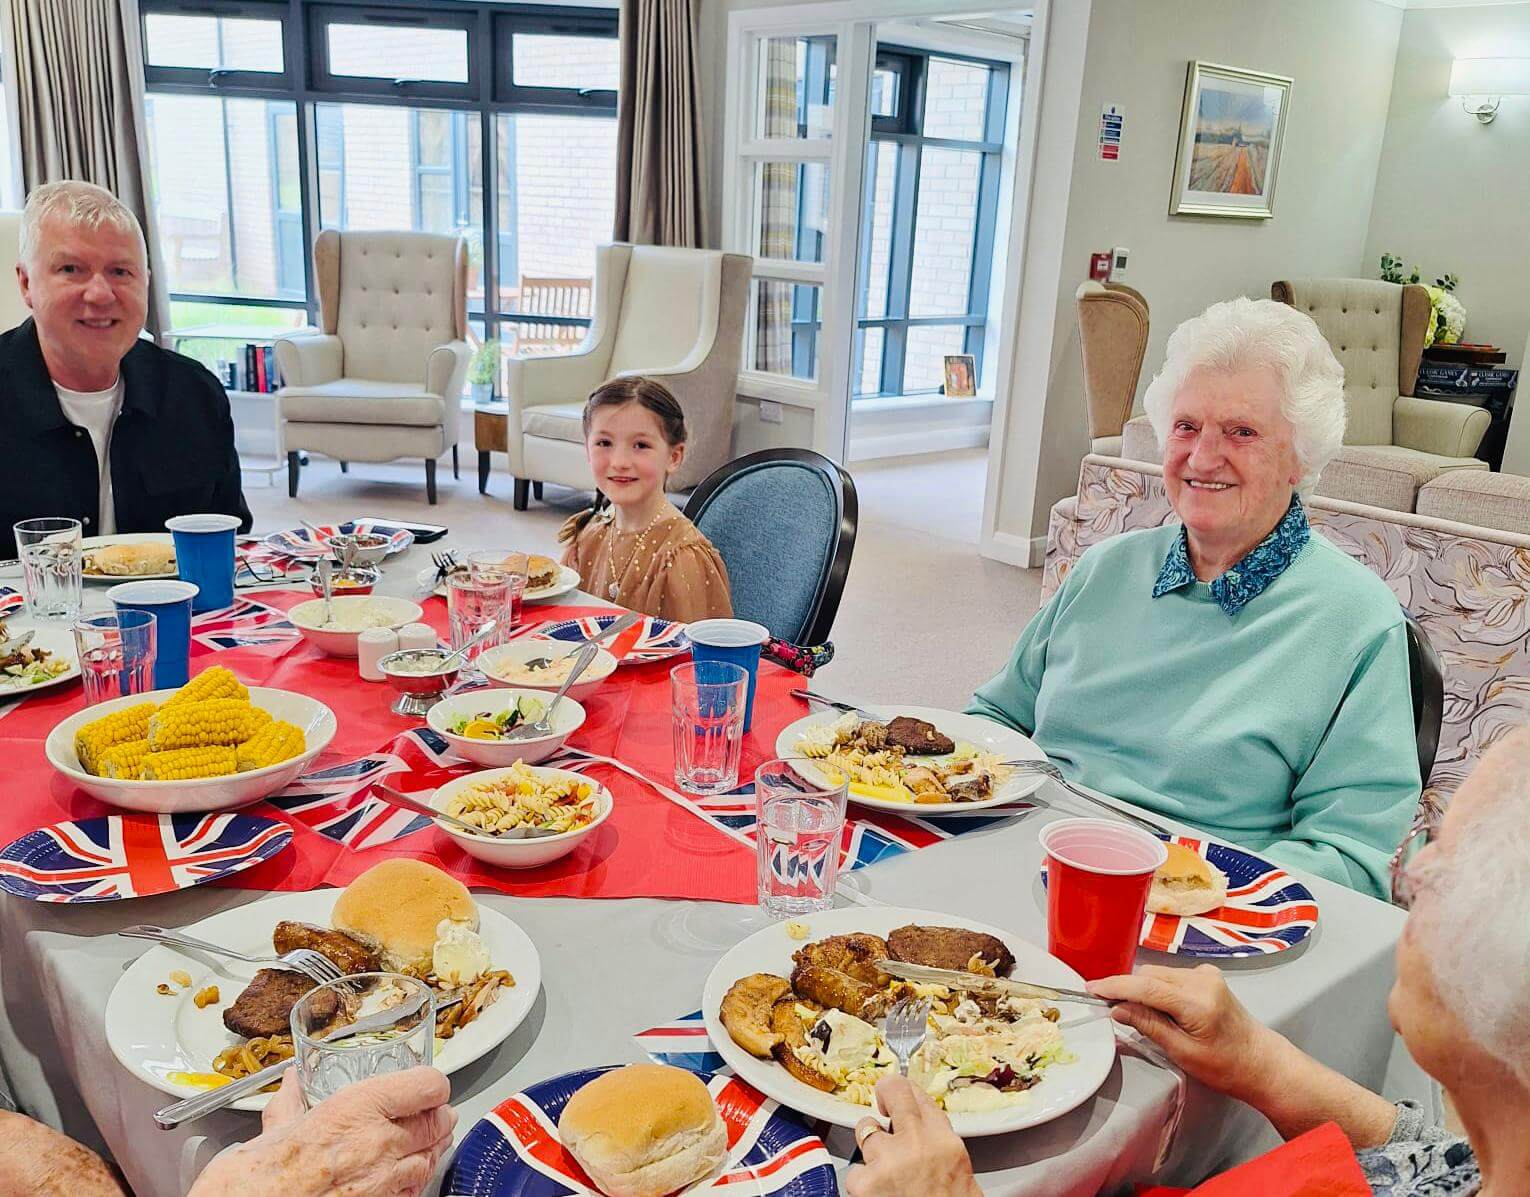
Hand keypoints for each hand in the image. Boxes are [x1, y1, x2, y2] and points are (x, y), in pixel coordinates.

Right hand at [189, 1067, 455, 1196]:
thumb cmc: (259, 1177)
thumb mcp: (275, 1128)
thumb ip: (292, 1102)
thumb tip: (292, 1082)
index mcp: (358, 1108)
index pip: (427, 1085)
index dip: (431, 1085)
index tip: (427, 1088)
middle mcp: (379, 1141)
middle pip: (436, 1122)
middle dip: (437, 1119)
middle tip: (432, 1116)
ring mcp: (382, 1180)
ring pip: (429, 1159)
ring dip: (429, 1150)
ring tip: (422, 1145)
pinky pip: (411, 1192)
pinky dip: (412, 1184)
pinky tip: (403, 1180)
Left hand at [844, 1076, 981, 1196]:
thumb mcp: (958, 1173)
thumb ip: (938, 1146)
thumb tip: (920, 1128)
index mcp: (946, 1142)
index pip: (922, 1097)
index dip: (907, 1091)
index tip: (900, 1090)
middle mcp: (918, 1143)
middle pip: (894, 1091)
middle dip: (885, 1091)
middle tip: (882, 1100)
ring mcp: (889, 1160)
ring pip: (866, 1129)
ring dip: (870, 1146)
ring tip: (883, 1167)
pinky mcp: (866, 1182)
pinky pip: (854, 1172)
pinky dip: (861, 1184)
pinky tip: (876, 1195)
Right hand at [1087, 964, 1281, 1100]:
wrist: (1261, 1062)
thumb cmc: (1227, 1065)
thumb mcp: (1182, 1052)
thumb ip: (1148, 1025)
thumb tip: (1117, 1009)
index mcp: (1197, 1001)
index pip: (1145, 987)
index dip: (1115, 987)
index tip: (1092, 989)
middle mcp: (1202, 980)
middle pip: (1149, 976)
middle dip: (1126, 989)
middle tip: (1108, 1008)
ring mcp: (1206, 974)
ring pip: (1158, 974)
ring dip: (1142, 989)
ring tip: (1138, 1014)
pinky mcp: (1207, 975)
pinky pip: (1170, 975)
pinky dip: (1157, 988)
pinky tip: (1159, 1007)